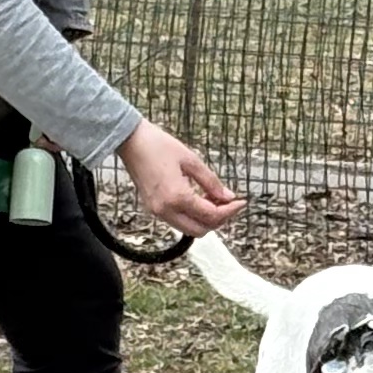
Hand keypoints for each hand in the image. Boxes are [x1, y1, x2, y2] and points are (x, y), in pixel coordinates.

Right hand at [122, 121, 241, 234]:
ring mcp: (157, 212)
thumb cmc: (159, 145)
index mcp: (177, 197)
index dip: (230, 211)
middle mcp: (166, 210)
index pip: (211, 215)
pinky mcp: (153, 209)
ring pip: (189, 229)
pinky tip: (199, 200)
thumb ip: (211, 182)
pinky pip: (178, 221)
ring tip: (215, 201)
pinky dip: (192, 216)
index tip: (241, 202)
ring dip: (205, 220)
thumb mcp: (191, 160)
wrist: (131, 142)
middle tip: (229, 204)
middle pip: (201, 230)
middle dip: (219, 220)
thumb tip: (228, 197)